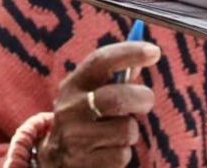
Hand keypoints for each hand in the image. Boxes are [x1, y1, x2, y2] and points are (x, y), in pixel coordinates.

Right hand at [37, 41, 160, 167]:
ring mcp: (75, 140)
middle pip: (117, 98)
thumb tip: (146, 56)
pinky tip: (107, 152)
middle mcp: (70, 110)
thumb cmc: (83, 119)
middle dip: (141, 98)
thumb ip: (114, 77)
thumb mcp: (88, 95)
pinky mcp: (84, 165)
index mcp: (72, 86)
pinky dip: (122, 153)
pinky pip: (122, 155)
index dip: (129, 53)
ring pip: (126, 130)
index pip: (100, 62)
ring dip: (130, 131)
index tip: (154, 51)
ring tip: (116, 134)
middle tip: (146, 100)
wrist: (52, 162)